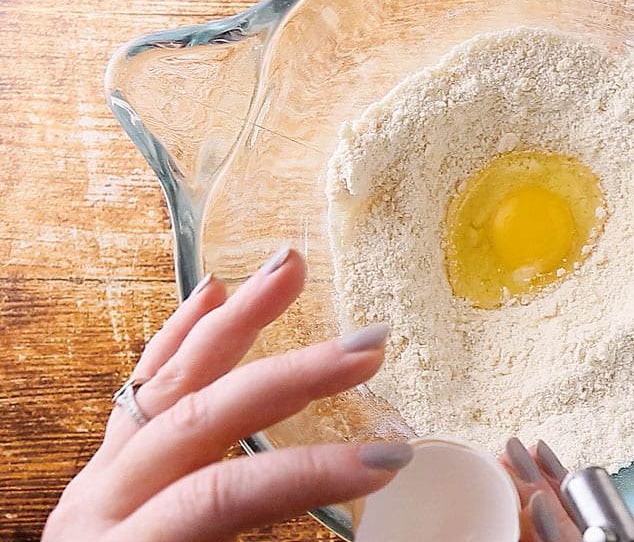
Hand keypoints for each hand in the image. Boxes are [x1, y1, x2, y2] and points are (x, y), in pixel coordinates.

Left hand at [43, 248, 412, 541]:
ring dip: (237, 322)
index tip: (388, 461)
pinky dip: (177, 337)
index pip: (226, 493)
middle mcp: (101, 504)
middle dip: (294, 376)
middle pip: (203, 416)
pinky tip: (211, 293)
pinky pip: (139, 388)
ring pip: (168, 380)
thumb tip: (356, 539)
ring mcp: (97, 481)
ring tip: (289, 267)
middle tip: (369, 347)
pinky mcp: (102, 472)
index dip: (309, 472)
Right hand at [501, 438, 633, 541]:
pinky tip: (531, 501)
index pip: (559, 495)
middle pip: (535, 499)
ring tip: (508, 459)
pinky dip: (531, 520)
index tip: (537, 444)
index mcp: (577, 533)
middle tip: (510, 444)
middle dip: (524, 470)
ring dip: (518, 486)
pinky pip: (528, 535)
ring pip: (524, 515)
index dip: (548, 469)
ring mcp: (546, 540)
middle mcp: (560, 535)